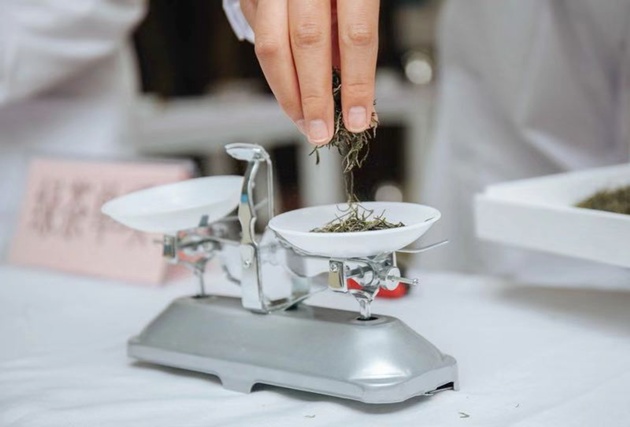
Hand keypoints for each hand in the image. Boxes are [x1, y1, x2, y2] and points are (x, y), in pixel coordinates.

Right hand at [240, 0, 379, 144]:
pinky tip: (287, 88)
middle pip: (307, 43)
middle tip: (320, 131)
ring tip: (302, 119)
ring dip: (285, 92)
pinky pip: (257, 34)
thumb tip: (349, 84)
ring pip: (270, 44)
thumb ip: (353, 32)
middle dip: (313, 97)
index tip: (357, 117)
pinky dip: (272, 68)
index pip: (356, 35)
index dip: (357, 83)